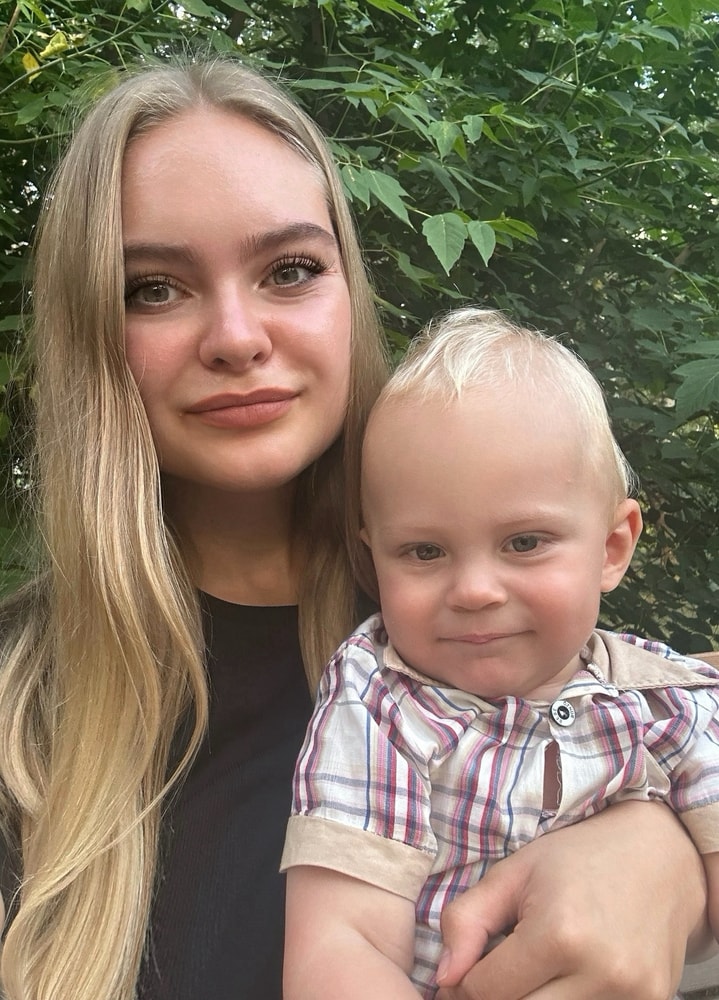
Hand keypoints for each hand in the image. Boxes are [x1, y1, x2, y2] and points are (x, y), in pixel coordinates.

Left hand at [435, 801, 708, 999]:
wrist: (661, 856)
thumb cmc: (581, 857)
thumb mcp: (514, 872)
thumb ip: (468, 920)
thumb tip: (444, 975)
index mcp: (559, 933)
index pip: (486, 991)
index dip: (463, 984)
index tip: (462, 973)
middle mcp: (600, 972)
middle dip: (497, 996)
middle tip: (494, 974)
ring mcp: (630, 995)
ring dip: (533, 999)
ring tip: (532, 969)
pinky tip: (563, 976)